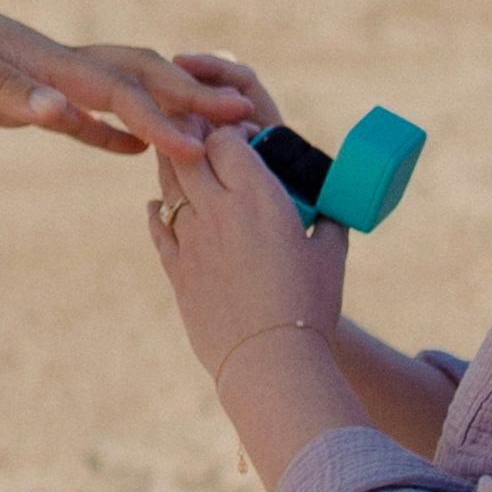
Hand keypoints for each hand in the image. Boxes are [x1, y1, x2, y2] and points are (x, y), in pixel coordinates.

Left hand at [0, 0, 268, 167]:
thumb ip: (7, 91)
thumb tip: (59, 109)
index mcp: (47, 62)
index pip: (120, 91)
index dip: (163, 118)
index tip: (202, 144)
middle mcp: (58, 65)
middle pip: (142, 79)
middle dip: (193, 100)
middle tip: (245, 119)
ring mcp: (49, 77)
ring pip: (125, 88)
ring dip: (168, 107)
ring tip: (212, 129)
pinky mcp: (31, 93)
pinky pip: (88, 110)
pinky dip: (118, 127)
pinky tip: (135, 147)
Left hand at [145, 114, 339, 382]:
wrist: (270, 360)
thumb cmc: (309, 306)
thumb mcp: (330, 254)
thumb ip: (328, 221)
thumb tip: (333, 210)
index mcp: (259, 196)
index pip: (225, 139)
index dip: (229, 130)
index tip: (242, 136)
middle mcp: (218, 209)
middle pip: (189, 154)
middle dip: (191, 138)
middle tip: (199, 136)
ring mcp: (192, 239)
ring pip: (169, 186)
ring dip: (172, 167)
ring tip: (179, 160)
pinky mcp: (177, 269)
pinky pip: (158, 227)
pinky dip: (158, 210)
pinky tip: (159, 205)